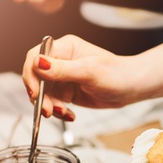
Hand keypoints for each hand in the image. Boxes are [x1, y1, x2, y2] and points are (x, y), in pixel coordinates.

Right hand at [22, 34, 142, 114]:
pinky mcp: (66, 92)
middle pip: (35, 77)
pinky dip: (58, 111)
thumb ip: (62, 69)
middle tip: (48, 110)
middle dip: (39, 96)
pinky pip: (52, 103)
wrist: (131, 88)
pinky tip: (70, 115)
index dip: (31, 75)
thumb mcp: (89, 71)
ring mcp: (62, 77)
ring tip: (64, 113)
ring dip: (49, 106)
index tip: (35, 92)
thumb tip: (37, 62)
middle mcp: (60, 61)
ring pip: (42, 93)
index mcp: (64, 48)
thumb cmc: (117, 74)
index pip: (35, 57)